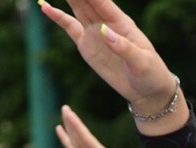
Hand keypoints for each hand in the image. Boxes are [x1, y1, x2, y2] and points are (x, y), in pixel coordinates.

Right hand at [39, 0, 187, 128]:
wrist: (147, 91)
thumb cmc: (151, 74)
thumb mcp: (142, 62)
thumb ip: (123, 47)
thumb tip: (103, 31)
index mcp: (122, 23)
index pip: (102, 1)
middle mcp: (106, 23)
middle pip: (86, 0)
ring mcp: (95, 33)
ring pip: (77, 8)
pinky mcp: (87, 45)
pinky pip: (70, 28)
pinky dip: (58, 17)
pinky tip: (45, 7)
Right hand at [56, 105, 136, 147]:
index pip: (85, 136)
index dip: (77, 125)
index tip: (70, 114)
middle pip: (79, 134)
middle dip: (72, 121)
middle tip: (65, 107)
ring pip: (74, 137)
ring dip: (69, 125)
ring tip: (64, 112)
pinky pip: (71, 147)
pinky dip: (64, 138)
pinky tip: (60, 129)